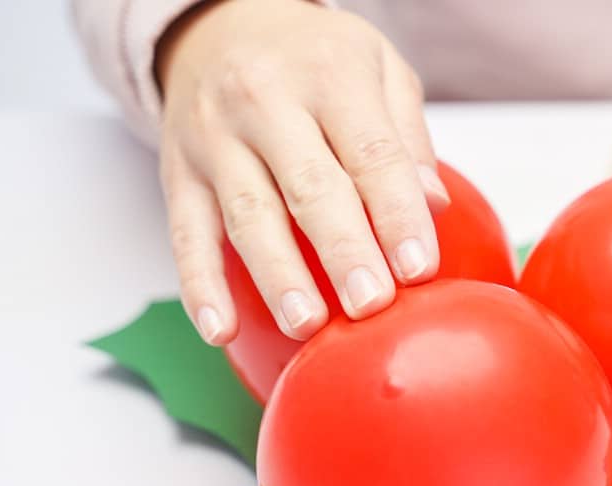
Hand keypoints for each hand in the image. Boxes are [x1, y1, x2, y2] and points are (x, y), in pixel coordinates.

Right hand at [156, 0, 446, 343]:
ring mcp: (215, 139)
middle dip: (342, 250)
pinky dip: (200, 286)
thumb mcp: (377, 66)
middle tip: (370, 303)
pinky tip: (220, 329)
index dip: (396, 212)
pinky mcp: (178, 172)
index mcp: (329, 76)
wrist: (216, 23)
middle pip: (309, 187)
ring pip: (248, 216)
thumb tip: (433, 203)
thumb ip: (407, 135)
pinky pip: (186, 234)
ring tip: (307, 325)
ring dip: (277, 277)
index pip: (370, 152)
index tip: (419, 267)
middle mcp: (265, 103)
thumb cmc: (313, 57)